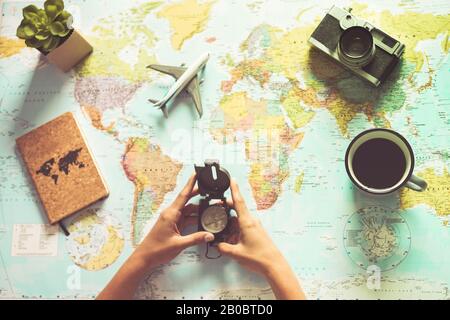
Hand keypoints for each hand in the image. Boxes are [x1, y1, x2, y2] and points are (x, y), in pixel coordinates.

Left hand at [97, 174, 213, 299]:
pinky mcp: (173, 225)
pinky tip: (203, 218)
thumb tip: (210, 235)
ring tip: (210, 205)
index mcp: (171, 214)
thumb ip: (195, 238)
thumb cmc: (158, 250)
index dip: (190, 184)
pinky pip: (185, 218)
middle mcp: (171, 214)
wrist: (145, 257)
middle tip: (209, 188)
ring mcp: (172, 219)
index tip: (196, 174)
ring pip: (187, 210)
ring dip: (198, 208)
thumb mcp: (179, 244)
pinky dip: (194, 217)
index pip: (183, 195)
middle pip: (187, 200)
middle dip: (197, 194)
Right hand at [217, 179, 305, 299]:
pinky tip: (230, 237)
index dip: (234, 189)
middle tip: (215, 207)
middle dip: (226, 207)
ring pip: (239, 219)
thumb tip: (217, 245)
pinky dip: (235, 228)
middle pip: (237, 209)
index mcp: (246, 222)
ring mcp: (254, 226)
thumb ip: (223, 248)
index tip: (232, 179)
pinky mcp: (256, 232)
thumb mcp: (236, 253)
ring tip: (220, 228)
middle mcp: (251, 221)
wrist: (274, 265)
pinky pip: (243, 226)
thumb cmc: (258, 258)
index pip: (239, 201)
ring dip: (230, 221)